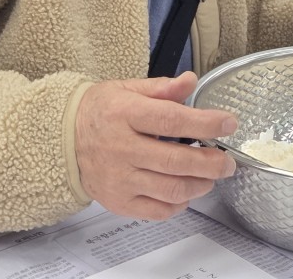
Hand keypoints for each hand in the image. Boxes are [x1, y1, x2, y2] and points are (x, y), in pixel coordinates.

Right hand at [73, 72, 236, 219]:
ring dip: (200, 184)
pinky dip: (179, 204)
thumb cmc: (100, 112)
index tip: (229, 123)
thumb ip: (161, 88)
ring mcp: (119, 179)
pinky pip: (157, 210)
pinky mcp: (118, 202)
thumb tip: (190, 81)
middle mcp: (121, 149)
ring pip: (171, 189)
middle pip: (176, 161)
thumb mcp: (127, 89)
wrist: (63, 140)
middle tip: (228, 161)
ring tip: (211, 176)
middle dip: (211, 163)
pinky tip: (186, 191)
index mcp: (124, 114)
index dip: (206, 123)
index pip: (172, 120)